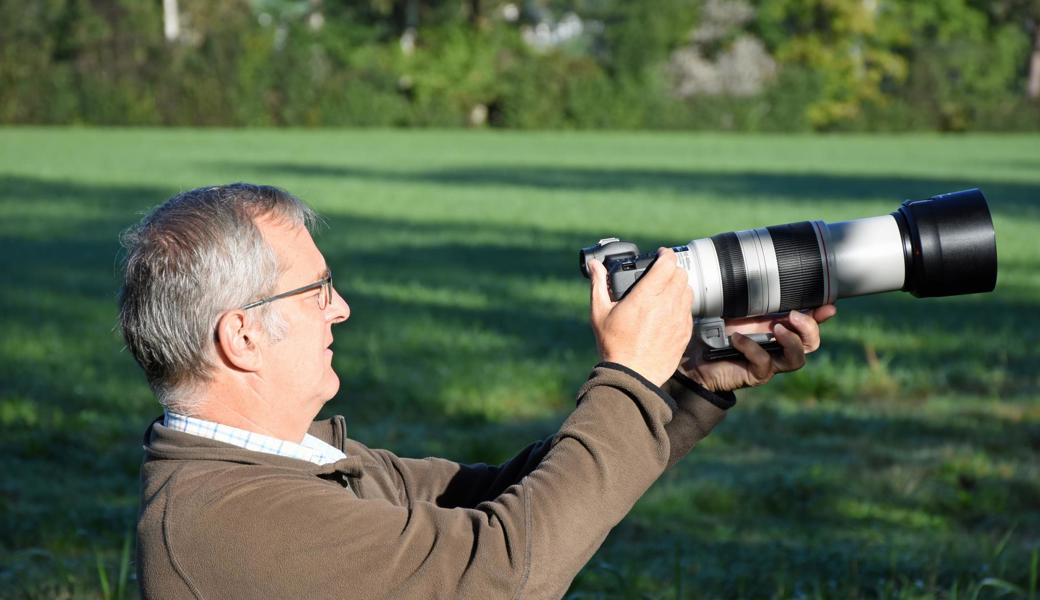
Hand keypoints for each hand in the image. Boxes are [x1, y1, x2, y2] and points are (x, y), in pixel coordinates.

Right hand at [589, 248, 693, 386]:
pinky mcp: (684, 332)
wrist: (632, 376)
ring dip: (679, 286)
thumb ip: (598, 285)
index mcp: (645, 297)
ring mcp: (678, 319)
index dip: (665, 254)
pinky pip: (689, 310)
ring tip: (667, 291)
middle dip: (672, 269)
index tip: (660, 254)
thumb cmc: (614, 346)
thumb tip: (594, 266)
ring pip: (688, 290)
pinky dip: (682, 305)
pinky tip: (670, 310)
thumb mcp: (599, 313)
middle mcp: (665, 305)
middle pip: (681, 273)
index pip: (666, 263)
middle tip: (662, 273)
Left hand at [680, 305, 836, 392]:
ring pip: (797, 359)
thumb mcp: (733, 309)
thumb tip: (756, 270)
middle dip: (809, 328)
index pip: (808, 324)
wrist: (695, 358)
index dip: (821, 316)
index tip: (829, 306)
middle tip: (793, 315)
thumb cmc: (714, 330)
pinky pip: (764, 363)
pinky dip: (752, 348)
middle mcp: (778, 346)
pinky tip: (736, 339)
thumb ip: (748, 296)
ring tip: (775, 328)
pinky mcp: (756, 375)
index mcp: (778, 328)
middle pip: (810, 343)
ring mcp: (770, 362)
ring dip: (790, 342)